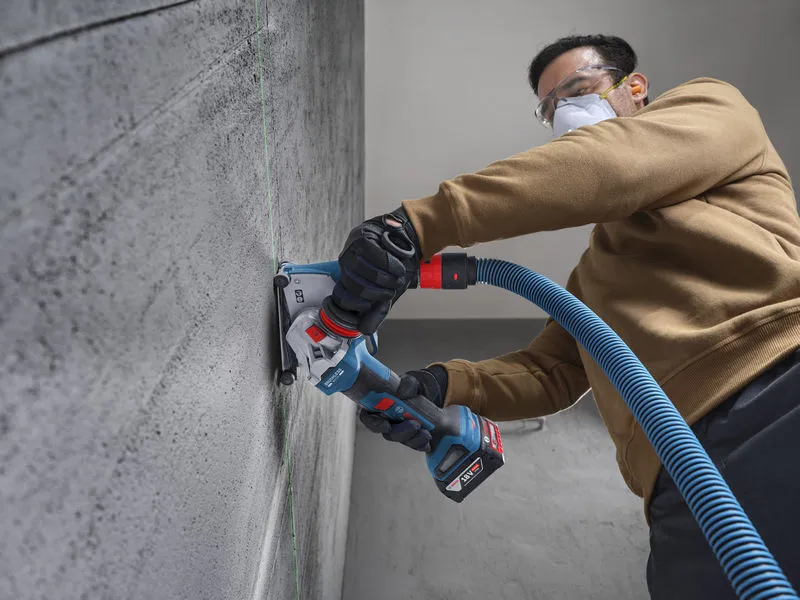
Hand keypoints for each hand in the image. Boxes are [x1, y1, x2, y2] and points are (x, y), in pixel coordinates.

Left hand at [327, 207, 420, 334]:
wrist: (409, 241)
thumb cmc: (398, 266)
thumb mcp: (389, 292)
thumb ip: (377, 311)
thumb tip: (364, 330)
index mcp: (349, 279)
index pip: (342, 297)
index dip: (359, 304)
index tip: (377, 302)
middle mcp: (346, 265)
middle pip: (354, 285)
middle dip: (379, 291)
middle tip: (393, 288)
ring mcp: (350, 249)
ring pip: (364, 270)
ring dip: (386, 277)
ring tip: (398, 276)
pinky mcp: (361, 236)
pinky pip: (373, 254)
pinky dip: (389, 263)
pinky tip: (398, 266)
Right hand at [359, 366, 447, 452]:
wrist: (427, 393)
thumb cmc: (412, 387)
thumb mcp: (410, 382)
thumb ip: (406, 385)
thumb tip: (402, 393)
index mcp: (377, 407)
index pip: (368, 419)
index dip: (374, 424)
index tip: (386, 425)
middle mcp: (386, 421)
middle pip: (388, 433)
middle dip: (402, 432)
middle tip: (415, 425)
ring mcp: (398, 430)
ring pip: (402, 440)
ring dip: (414, 439)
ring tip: (426, 433)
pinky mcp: (410, 436)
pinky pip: (414, 444)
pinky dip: (421, 444)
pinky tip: (427, 441)